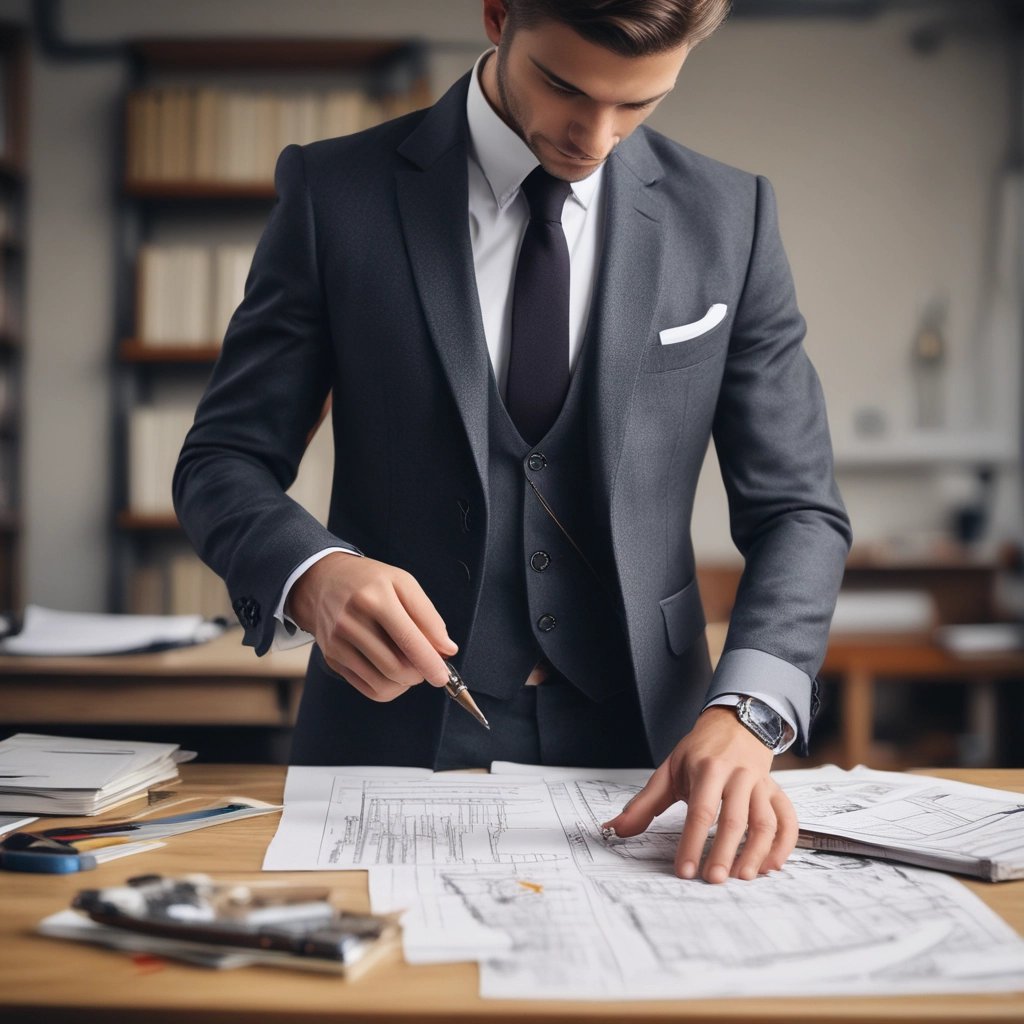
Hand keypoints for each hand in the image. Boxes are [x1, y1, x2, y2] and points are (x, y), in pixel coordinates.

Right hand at [287, 552, 456, 701]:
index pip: (408, 640)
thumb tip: (446, 649)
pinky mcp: (332, 658)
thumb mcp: (403, 583)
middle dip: (419, 673)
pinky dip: (389, 687)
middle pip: (396, 668)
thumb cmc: (369, 582)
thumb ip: (428, 617)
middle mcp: (351, 622)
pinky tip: (392, 671)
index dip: (430, 663)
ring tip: (409, 664)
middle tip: (427, 663)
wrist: (322, 581)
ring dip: (405, 682)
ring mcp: (338, 643)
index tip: (443, 676)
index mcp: (374, 598)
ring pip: (383, 684)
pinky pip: (368, 689)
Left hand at [602, 707, 796, 882]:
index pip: (701, 810)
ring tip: (743, 877)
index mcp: (708, 769)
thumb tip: (615, 829)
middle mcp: (738, 776)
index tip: (685, 870)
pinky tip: (771, 866)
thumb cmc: (699, 752)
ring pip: (766, 821)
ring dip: (757, 852)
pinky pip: (788, 820)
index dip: (692, 842)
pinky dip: (785, 845)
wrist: (734, 724)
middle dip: (725, 852)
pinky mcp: (776, 792)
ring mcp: (761, 784)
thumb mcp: (669, 770)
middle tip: (714, 879)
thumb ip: (644, 804)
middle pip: (735, 819)